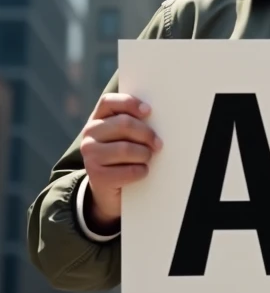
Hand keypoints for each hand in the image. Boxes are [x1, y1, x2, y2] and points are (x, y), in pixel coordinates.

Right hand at [80, 94, 161, 231]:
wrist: (109, 190)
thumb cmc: (123, 157)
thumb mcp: (124, 136)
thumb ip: (133, 123)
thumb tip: (155, 116)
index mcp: (97, 119)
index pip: (109, 102)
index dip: (130, 103)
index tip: (148, 111)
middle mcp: (89, 134)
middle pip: (124, 124)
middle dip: (146, 134)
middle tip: (158, 144)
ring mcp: (90, 155)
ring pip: (127, 148)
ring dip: (144, 154)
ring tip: (147, 158)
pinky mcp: (97, 176)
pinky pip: (129, 171)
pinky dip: (141, 171)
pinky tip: (142, 171)